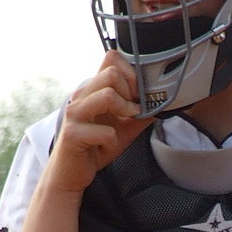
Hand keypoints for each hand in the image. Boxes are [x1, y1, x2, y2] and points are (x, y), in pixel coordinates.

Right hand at [49, 51, 154, 192]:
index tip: (138, 95)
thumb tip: (161, 104)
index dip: (131, 73)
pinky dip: (112, 141)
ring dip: (125, 110)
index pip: (111, 58)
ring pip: (107, 95)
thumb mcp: (123, 128)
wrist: (71, 174)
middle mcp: (81, 96)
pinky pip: (105, 131)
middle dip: (131, 92)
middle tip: (133, 111)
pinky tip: (107, 147)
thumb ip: (139, 114)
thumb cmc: (95, 148)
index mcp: (92, 89)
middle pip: (112, 72)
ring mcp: (75, 114)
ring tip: (124, 123)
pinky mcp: (72, 134)